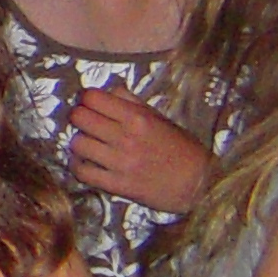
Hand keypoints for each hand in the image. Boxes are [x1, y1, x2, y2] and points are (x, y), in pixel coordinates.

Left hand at [66, 86, 212, 213]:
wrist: (200, 184)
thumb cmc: (182, 149)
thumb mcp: (161, 118)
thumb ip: (132, 103)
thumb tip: (109, 91)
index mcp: (137, 118)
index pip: (92, 98)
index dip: (87, 99)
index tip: (90, 104)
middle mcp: (126, 138)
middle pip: (80, 118)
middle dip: (79, 118)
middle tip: (86, 124)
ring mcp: (120, 163)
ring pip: (77, 144)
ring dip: (79, 142)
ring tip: (87, 144)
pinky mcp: (118, 186)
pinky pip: (83, 173)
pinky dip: (78, 166)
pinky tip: (84, 163)